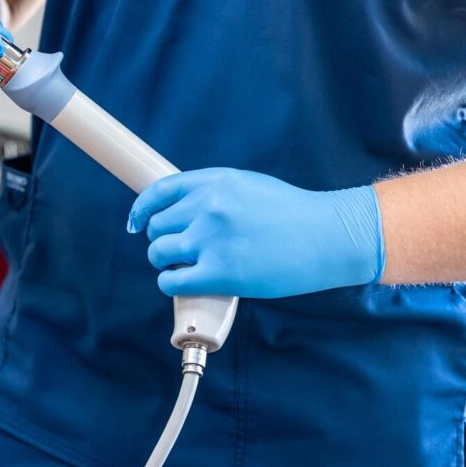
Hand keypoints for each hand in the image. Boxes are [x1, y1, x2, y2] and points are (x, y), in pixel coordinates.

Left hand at [126, 168, 384, 297]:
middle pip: (156, 226)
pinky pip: (170, 281)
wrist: (328, 236)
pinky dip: (172, 285)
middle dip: (165, 240)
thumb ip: (212, 194)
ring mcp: (211, 239)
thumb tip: (179, 210)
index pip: (159, 192)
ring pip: (158, 253)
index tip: (137, 223)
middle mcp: (208, 207)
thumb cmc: (293, 214)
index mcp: (214, 182)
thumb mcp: (248, 186)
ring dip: (167, 263)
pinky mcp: (219, 272)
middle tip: (184, 251)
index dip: (142, 210)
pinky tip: (187, 284)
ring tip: (188, 267)